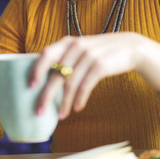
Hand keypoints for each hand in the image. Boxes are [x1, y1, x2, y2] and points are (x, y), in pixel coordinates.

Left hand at [31, 33, 159, 119]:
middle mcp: (76, 47)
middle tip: (39, 111)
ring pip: (70, 84)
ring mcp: (88, 56)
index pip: (46, 54)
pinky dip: (79, 99)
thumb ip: (65, 57)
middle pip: (56, 73)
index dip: (36, 70)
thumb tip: (46, 79)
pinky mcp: (100, 66)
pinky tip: (77, 108)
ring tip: (61, 116)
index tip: (30, 86)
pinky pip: (85, 86)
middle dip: (46, 95)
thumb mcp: (81, 48)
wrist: (129, 47)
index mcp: (68, 42)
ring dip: (64, 102)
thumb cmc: (99, 51)